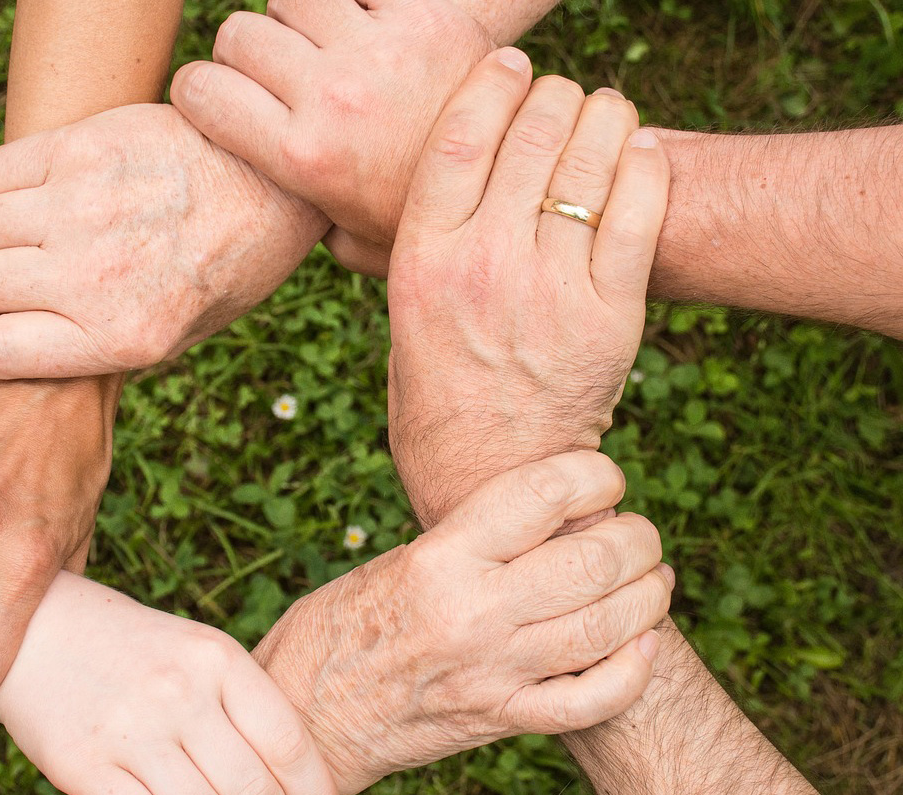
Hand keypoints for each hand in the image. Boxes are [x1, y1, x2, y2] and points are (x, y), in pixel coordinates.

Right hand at [0, 103, 328, 378]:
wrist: (274, 183)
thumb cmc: (225, 267)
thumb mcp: (177, 337)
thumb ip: (96, 349)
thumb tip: (13, 348)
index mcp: (120, 338)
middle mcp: (94, 277)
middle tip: (8, 280)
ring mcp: (84, 207)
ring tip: (26, 235)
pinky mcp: (82, 147)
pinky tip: (31, 194)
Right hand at [0, 572, 336, 794]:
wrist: (33, 630)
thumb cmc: (131, 648)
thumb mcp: (194, 652)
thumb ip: (239, 705)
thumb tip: (292, 776)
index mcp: (215, 657)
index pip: (287, 741)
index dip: (314, 789)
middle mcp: (178, 691)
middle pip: (252, 787)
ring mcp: (131, 731)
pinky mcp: (85, 767)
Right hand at [171, 0, 493, 274]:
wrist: (522, 183)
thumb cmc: (425, 219)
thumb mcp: (351, 242)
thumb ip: (298, 218)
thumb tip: (258, 206)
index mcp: (303, 156)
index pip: (200, 90)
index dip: (199, 91)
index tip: (217, 100)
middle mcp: (332, 97)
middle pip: (240, 34)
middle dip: (248, 54)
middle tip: (279, 78)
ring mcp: (378, 51)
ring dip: (299, 18)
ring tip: (324, 48)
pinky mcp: (424, 15)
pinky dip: (355, 2)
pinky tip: (370, 29)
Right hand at [253, 451, 672, 794]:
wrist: (305, 712)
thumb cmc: (339, 625)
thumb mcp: (397, 561)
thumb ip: (471, 542)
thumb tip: (549, 516)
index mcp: (440, 558)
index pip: (543, 494)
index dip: (595, 475)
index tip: (604, 477)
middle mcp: (472, 612)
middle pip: (593, 560)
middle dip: (637, 538)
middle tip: (639, 533)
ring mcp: (493, 671)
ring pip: (607, 627)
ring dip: (648, 596)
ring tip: (652, 579)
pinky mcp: (501, 719)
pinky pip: (592, 699)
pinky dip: (632, 670)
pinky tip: (642, 645)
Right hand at [385, 50, 670, 527]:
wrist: (492, 478)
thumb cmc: (437, 396)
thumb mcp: (400, 317)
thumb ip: (407, 249)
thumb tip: (408, 185)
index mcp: (422, 260)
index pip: (459, 137)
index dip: (491, 84)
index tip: (510, 64)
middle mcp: (483, 265)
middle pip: (530, 135)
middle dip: (553, 96)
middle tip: (562, 95)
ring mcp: (550, 289)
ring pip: (589, 161)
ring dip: (604, 117)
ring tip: (605, 111)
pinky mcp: (610, 316)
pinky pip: (639, 212)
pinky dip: (645, 166)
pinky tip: (640, 151)